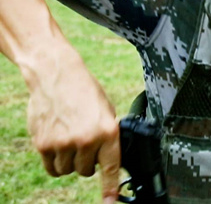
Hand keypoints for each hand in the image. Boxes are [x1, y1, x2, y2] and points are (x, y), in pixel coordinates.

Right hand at [26, 52, 120, 203]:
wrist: (57, 75)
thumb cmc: (84, 91)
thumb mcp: (106, 110)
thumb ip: (108, 133)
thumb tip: (109, 156)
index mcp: (107, 130)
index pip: (111, 166)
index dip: (111, 187)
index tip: (111, 202)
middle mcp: (87, 140)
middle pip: (86, 171)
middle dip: (87, 161)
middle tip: (84, 142)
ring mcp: (64, 144)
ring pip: (68, 171)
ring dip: (69, 161)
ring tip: (70, 137)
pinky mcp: (44, 145)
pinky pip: (52, 168)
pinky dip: (55, 160)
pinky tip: (58, 141)